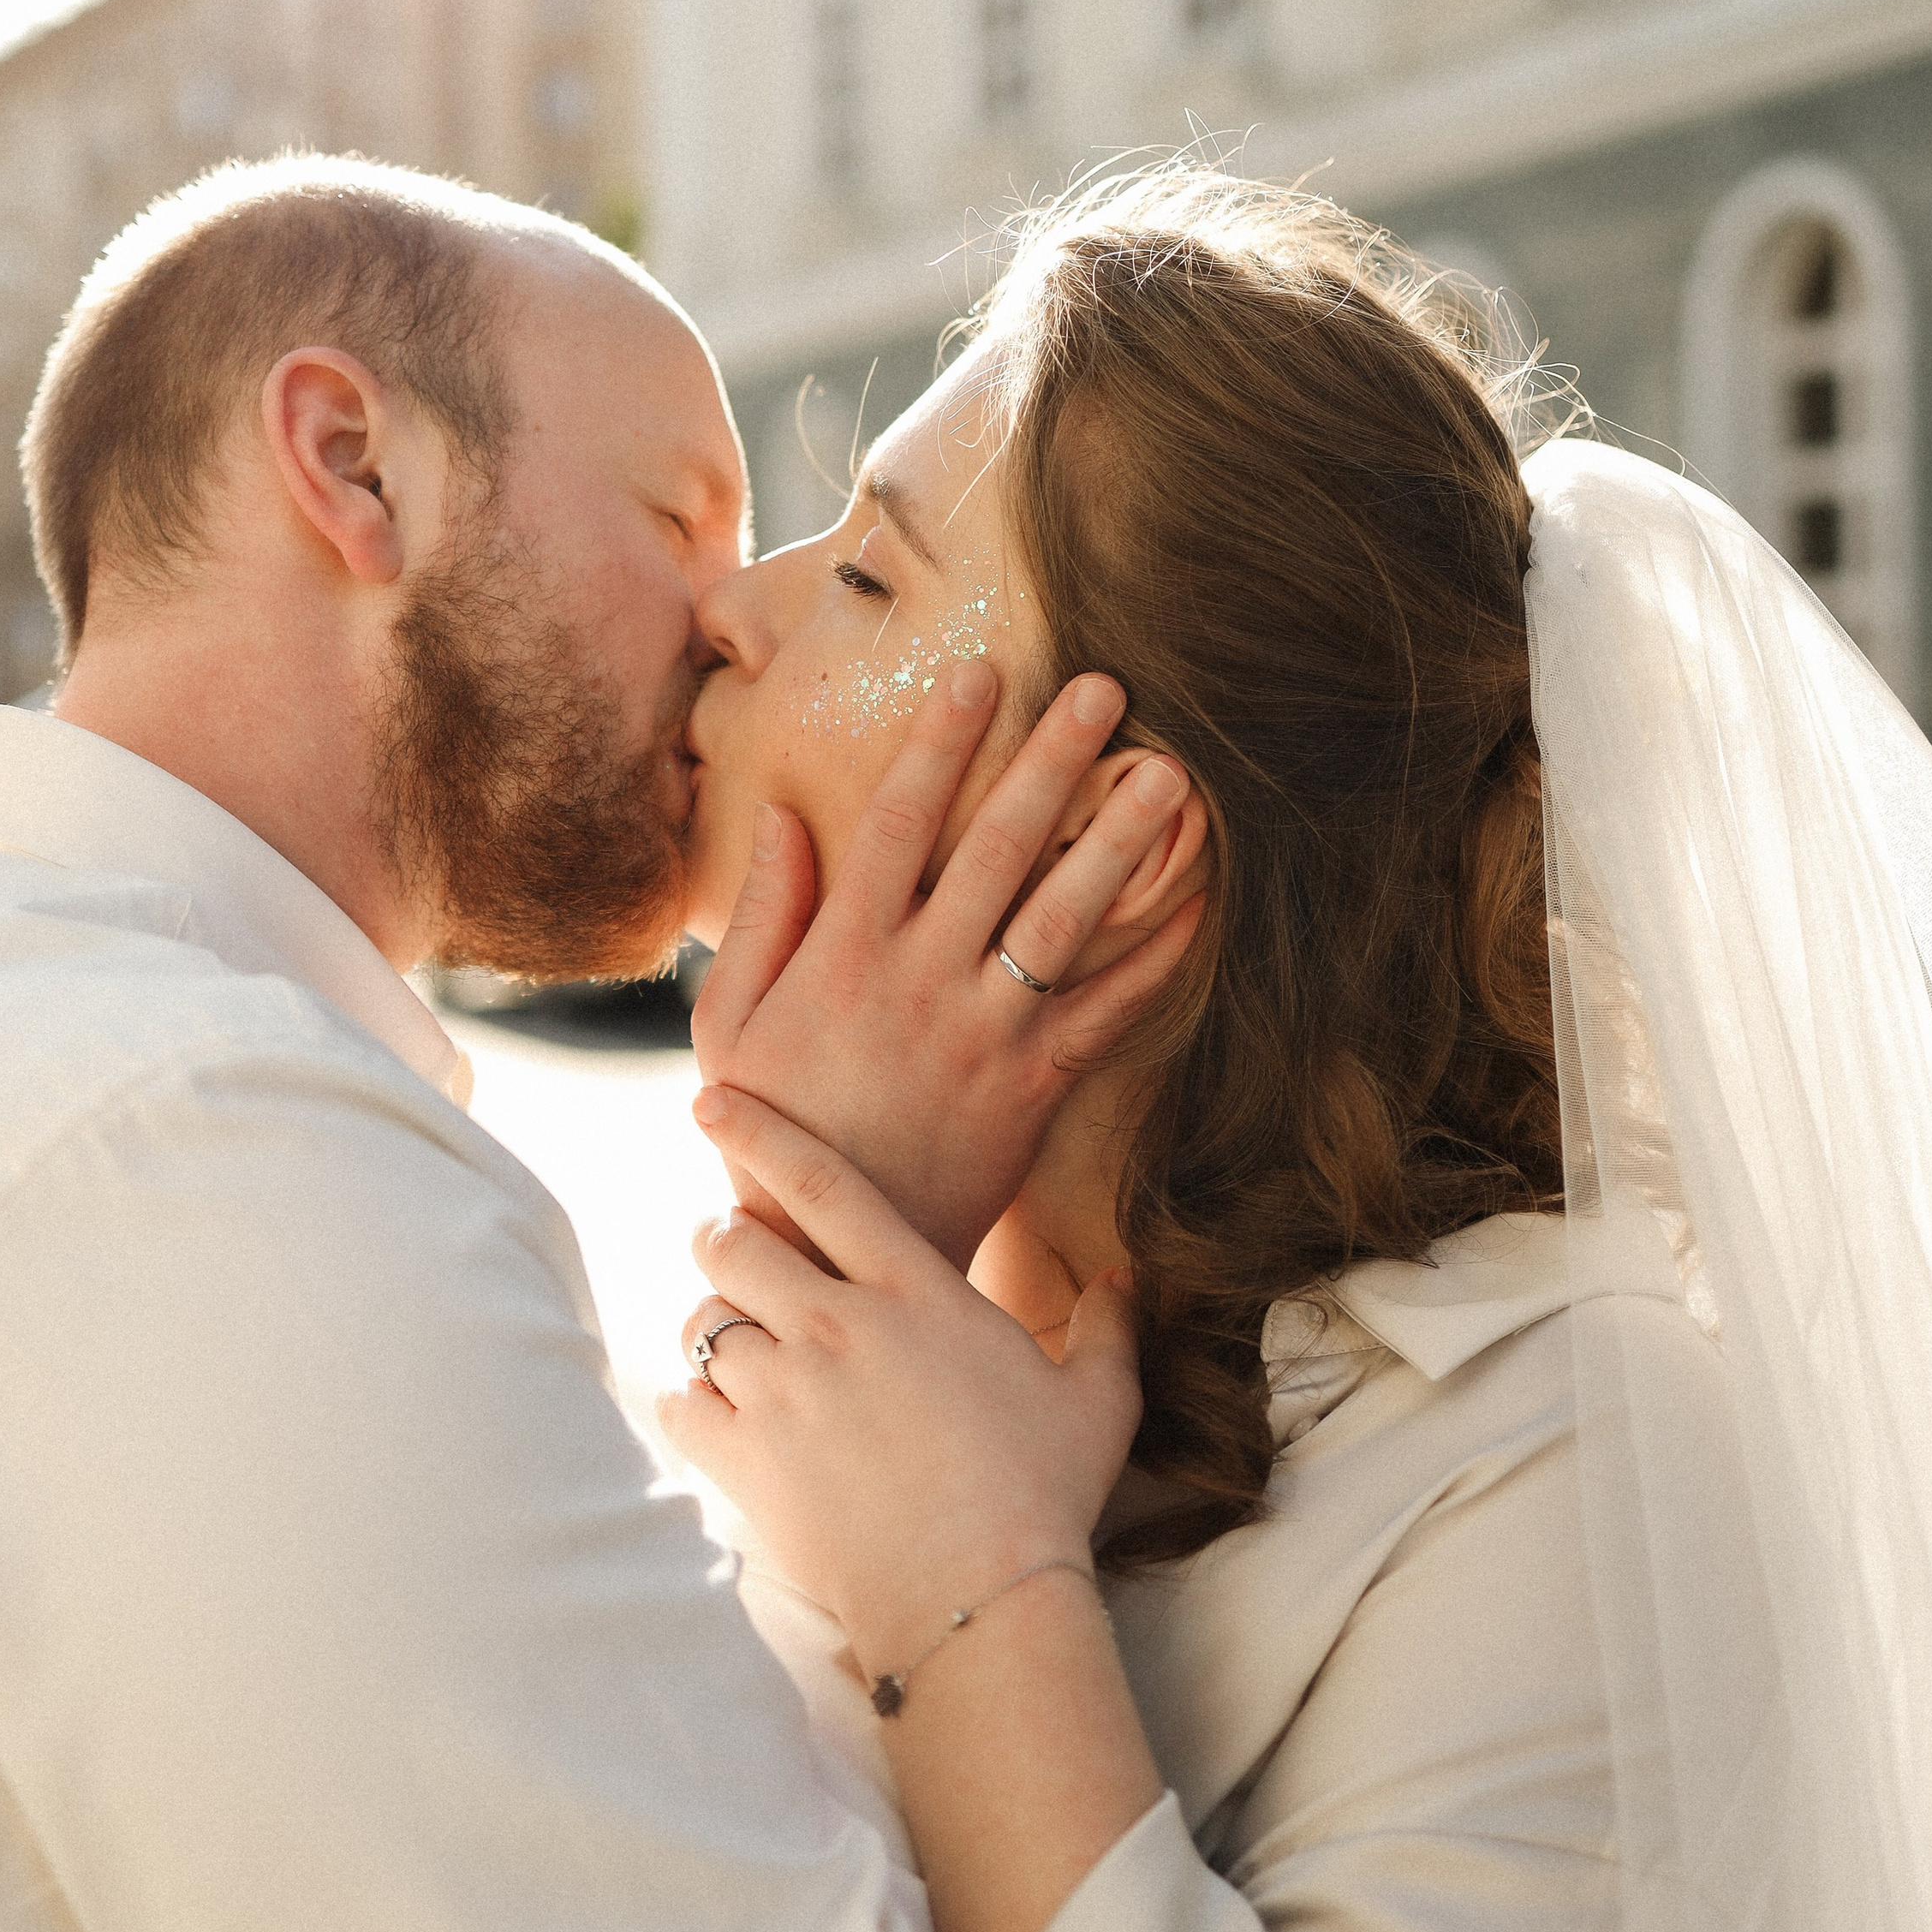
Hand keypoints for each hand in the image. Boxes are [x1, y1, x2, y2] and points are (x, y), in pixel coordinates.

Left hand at [657, 1089, 1142, 1682]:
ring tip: (733, 1345)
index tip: (709, 1100)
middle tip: (732, 1252)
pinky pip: (681, 1404)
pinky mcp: (749, 1463)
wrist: (981, 1604)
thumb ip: (1108, 1328)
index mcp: (916, 1293)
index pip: (820, 1183)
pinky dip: (689, 1404)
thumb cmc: (1045, 1497)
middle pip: (733, 1242)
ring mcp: (785, 1394)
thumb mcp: (1098, 1401)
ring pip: (702, 1321)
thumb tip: (1127, 1280)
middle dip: (722, 1239)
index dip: (757, 1132)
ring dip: (711, 1326)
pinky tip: (717, 1415)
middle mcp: (838, 1327)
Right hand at [691, 661, 1202, 1271]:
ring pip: (1064, 921)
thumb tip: (781, 813)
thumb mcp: (731, 1024)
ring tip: (1172, 776)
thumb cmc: (773, 1129)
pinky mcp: (1034, 1087)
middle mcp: (921, 982)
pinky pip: (1108, 1012)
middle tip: (1105, 690)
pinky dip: (1156, 958)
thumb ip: (764, 917)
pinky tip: (1199, 902)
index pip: (896, 825)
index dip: (940, 746)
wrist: (832, 1256)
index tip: (980, 675)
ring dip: (1122, 844)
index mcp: (844, 956)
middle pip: (998, 852)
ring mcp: (984, 1034)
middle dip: (1051, 764)